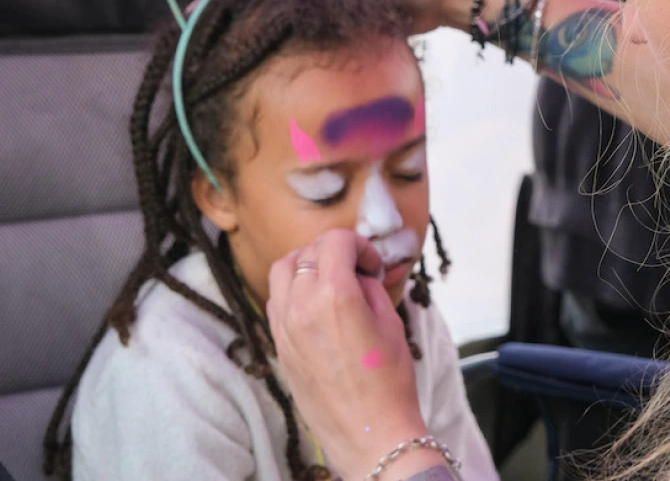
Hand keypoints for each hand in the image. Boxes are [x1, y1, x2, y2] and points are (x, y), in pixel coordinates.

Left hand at [268, 231, 443, 479]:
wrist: (370, 432)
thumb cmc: (389, 381)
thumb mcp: (390, 323)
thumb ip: (369, 289)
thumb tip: (358, 275)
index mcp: (334, 296)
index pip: (335, 241)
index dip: (359, 245)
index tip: (372, 264)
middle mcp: (301, 307)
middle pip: (306, 251)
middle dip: (334, 251)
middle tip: (356, 269)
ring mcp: (284, 328)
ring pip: (282, 271)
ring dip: (307, 265)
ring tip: (331, 282)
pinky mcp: (279, 347)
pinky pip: (276, 301)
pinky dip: (293, 290)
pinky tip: (317, 305)